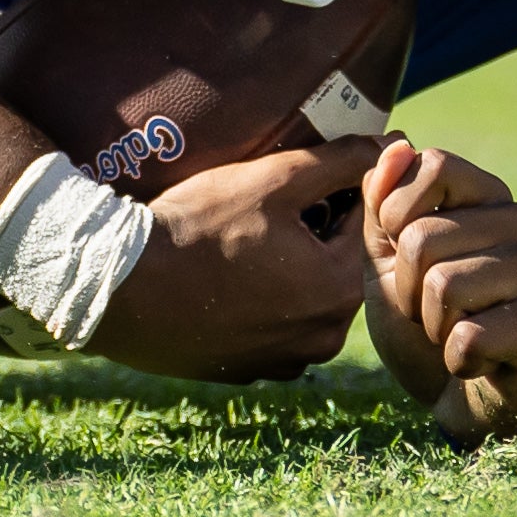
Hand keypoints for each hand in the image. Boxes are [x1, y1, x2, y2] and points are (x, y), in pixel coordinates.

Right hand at [84, 137, 378, 379]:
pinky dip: (260, 303)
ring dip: (287, 269)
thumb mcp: (271, 180)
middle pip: (334, 264)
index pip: (361, 223)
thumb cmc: (198, 227)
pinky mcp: (250, 372)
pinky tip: (224, 279)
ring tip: (238, 241)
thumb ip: (338, 162)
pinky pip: (273, 328)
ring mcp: (287, 361)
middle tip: (259, 207)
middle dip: (311, 232)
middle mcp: (325, 337)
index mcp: (341, 290)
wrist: (123, 289)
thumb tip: (393, 144)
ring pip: (304, 298)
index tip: (293, 179)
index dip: (331, 191)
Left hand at [360, 138, 516, 443]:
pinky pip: (470, 335)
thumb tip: (398, 143)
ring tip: (453, 330)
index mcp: (485, 194)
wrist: (460, 395)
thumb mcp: (384, 257)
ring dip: (431, 325)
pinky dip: (456, 358)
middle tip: (429, 309)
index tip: (401, 254)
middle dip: (406, 288)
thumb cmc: (422, 318)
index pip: (433, 165)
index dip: (395, 216)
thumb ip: (381, 203)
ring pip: (444, 286)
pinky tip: (477, 359)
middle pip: (424, 236)